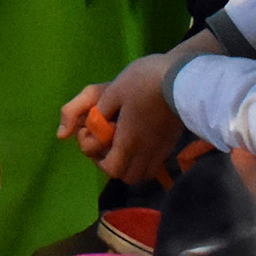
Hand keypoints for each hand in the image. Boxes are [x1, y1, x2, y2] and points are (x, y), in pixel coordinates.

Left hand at [60, 53, 191, 184]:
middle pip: (128, 177)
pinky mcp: (172, 143)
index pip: (111, 169)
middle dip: (115, 166)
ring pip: (144, 173)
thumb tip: (70, 131)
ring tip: (125, 143)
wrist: (185, 78)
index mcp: (128, 141)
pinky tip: (141, 140)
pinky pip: (156, 163)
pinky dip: (145, 160)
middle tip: (109, 144)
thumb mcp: (111, 91)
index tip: (96, 138)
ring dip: (131, 165)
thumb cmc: (144, 82)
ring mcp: (162, 149)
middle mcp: (146, 151)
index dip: (98, 160)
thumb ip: (92, 113)